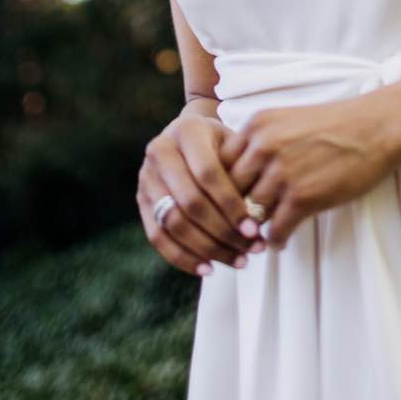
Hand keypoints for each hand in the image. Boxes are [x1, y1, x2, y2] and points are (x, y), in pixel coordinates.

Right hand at [137, 113, 265, 275]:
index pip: (208, 173)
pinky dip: (183, 257)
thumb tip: (259, 215)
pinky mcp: (141, 201)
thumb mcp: (234, 143)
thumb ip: (243, 170)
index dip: (231, 204)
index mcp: (186, 131)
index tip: (254, 228)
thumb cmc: (222, 143)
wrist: (190, 136)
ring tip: (237, 261)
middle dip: (222, 232)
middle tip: (250, 250)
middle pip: (189, 202)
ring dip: (207, 249)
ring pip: (172, 223)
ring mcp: (146, 177)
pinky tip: (208, 268)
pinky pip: (157, 237)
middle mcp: (159, 151)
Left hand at [218, 98, 396, 250]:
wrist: (376, 128)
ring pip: (250, 214)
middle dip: (233, 211)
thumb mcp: (285, 121)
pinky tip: (281, 240)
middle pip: (231, 191)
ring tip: (257, 239)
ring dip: (253, 230)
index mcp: (256, 126)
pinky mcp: (302, 197)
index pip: (220, 165)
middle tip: (237, 227)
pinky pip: (275, 230)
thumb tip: (239, 174)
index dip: (223, 187)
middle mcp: (263, 147)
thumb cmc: (334, 125)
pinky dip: (275, 240)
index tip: (229, 201)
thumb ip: (259, 142)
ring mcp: (282, 173)